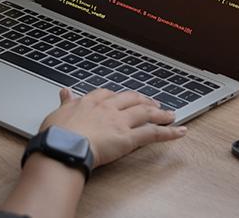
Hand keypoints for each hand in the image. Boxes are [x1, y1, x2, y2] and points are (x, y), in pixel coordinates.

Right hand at [39, 88, 185, 167]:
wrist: (64, 146)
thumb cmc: (58, 133)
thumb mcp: (58, 113)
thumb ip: (65, 102)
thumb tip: (64, 92)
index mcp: (91, 101)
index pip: (109, 94)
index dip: (119, 97)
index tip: (123, 99)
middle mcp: (109, 107)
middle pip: (132, 99)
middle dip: (144, 101)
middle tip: (153, 104)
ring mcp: (120, 121)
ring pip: (146, 113)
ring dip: (161, 113)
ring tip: (171, 115)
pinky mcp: (129, 138)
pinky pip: (153, 134)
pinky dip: (169, 132)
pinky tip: (180, 131)